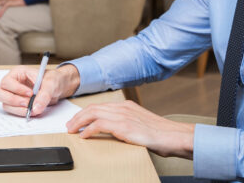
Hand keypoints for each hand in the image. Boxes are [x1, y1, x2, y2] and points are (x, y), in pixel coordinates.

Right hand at [0, 64, 80, 116]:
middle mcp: (12, 83)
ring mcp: (12, 94)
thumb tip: (36, 107)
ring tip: (31, 109)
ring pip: (5, 104)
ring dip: (17, 109)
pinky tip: (31, 111)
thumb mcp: (51, 83)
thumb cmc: (52, 80)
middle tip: (27, 104)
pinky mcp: (16, 104)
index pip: (7, 82)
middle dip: (13, 100)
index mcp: (17, 73)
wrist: (57, 87)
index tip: (31, 94)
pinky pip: (12, 111)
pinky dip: (20, 113)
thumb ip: (44, 94)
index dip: (17, 89)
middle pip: (0, 93)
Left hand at [66, 101, 195, 157]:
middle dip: (78, 117)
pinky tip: (84, 136)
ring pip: (93, 114)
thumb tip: (112, 130)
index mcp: (126, 106)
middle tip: (70, 126)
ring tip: (72, 130)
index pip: (99, 106)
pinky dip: (89, 130)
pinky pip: (99, 125)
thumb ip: (126, 123)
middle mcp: (123, 108)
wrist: (173, 136)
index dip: (85, 113)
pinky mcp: (124, 126)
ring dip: (79, 122)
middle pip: (93, 108)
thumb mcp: (140, 124)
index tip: (77, 120)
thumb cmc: (160, 134)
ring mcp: (123, 116)